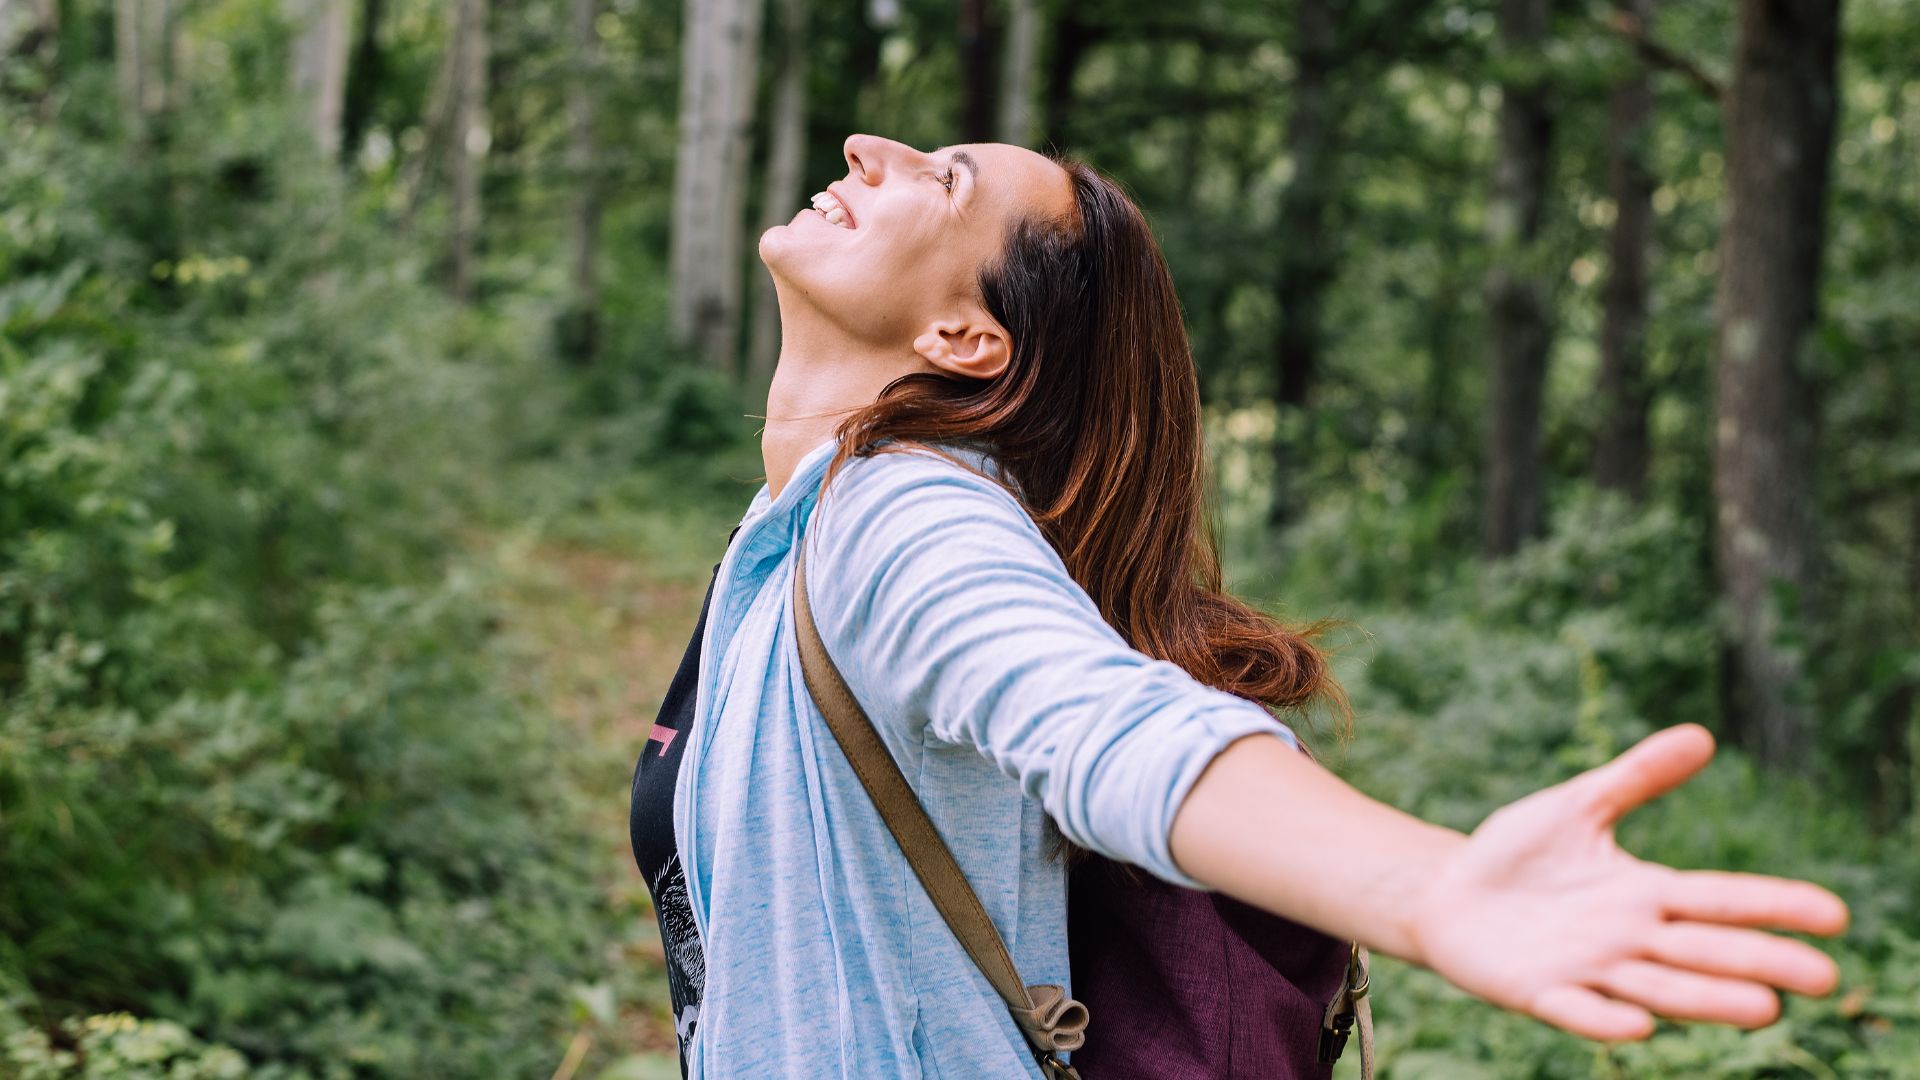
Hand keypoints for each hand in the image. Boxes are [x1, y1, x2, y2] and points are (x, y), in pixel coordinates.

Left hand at [1405, 724, 1849, 1040]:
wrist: (1446, 891)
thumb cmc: (1516, 852)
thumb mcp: (1577, 805)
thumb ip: (1637, 777)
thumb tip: (1703, 735)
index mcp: (1644, 894)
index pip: (1721, 899)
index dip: (1774, 906)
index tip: (1833, 914)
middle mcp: (1628, 939)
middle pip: (1705, 952)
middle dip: (1761, 962)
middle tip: (1825, 977)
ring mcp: (1587, 971)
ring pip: (1657, 990)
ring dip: (1706, 1001)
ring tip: (1764, 1009)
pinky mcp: (1538, 994)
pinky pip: (1576, 1010)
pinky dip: (1604, 1020)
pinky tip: (1637, 1025)